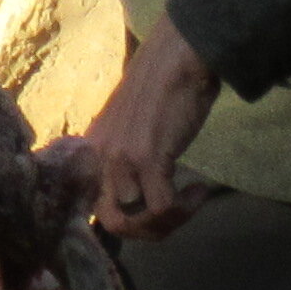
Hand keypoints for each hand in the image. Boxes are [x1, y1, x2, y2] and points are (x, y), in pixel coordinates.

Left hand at [83, 22, 219, 240]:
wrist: (178, 58)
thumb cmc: (162, 88)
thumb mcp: (130, 128)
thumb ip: (123, 159)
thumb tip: (136, 195)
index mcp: (91, 150)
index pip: (91, 206)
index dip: (125, 221)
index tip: (153, 213)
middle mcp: (98, 157)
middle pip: (112, 222)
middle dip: (146, 232)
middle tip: (171, 217)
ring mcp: (120, 158)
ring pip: (137, 220)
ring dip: (170, 221)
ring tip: (190, 201)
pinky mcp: (146, 157)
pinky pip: (162, 207)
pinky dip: (186, 208)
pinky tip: (200, 190)